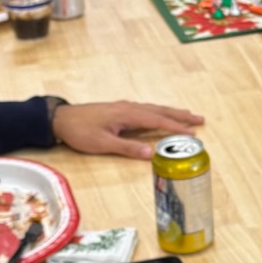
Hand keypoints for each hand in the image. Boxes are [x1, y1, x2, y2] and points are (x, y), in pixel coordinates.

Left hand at [50, 101, 204, 160]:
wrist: (61, 118)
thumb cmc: (80, 132)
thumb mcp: (103, 144)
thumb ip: (128, 148)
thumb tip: (152, 154)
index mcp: (127, 114)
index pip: (157, 121)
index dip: (176, 127)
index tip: (193, 133)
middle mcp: (129, 108)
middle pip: (160, 111)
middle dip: (180, 116)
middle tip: (200, 119)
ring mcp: (125, 107)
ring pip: (154, 109)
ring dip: (172, 113)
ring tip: (188, 116)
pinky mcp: (120, 110)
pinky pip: (147, 110)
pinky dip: (159, 112)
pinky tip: (161, 115)